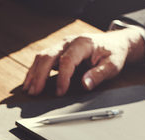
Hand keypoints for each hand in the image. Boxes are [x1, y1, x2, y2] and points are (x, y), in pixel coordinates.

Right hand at [22, 28, 144, 95]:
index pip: (67, 60)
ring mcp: (62, 45)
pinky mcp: (59, 51)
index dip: (62, 77)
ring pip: (42, 57)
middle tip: (35, 92)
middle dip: (40, 75)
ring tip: (29, 89)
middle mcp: (69, 42)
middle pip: (48, 56)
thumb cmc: (113, 53)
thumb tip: (85, 84)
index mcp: (83, 43)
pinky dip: (35, 71)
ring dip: (34, 73)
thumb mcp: (113, 65)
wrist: (115, 43)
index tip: (60, 92)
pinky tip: (30, 82)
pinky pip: (43, 59)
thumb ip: (99, 74)